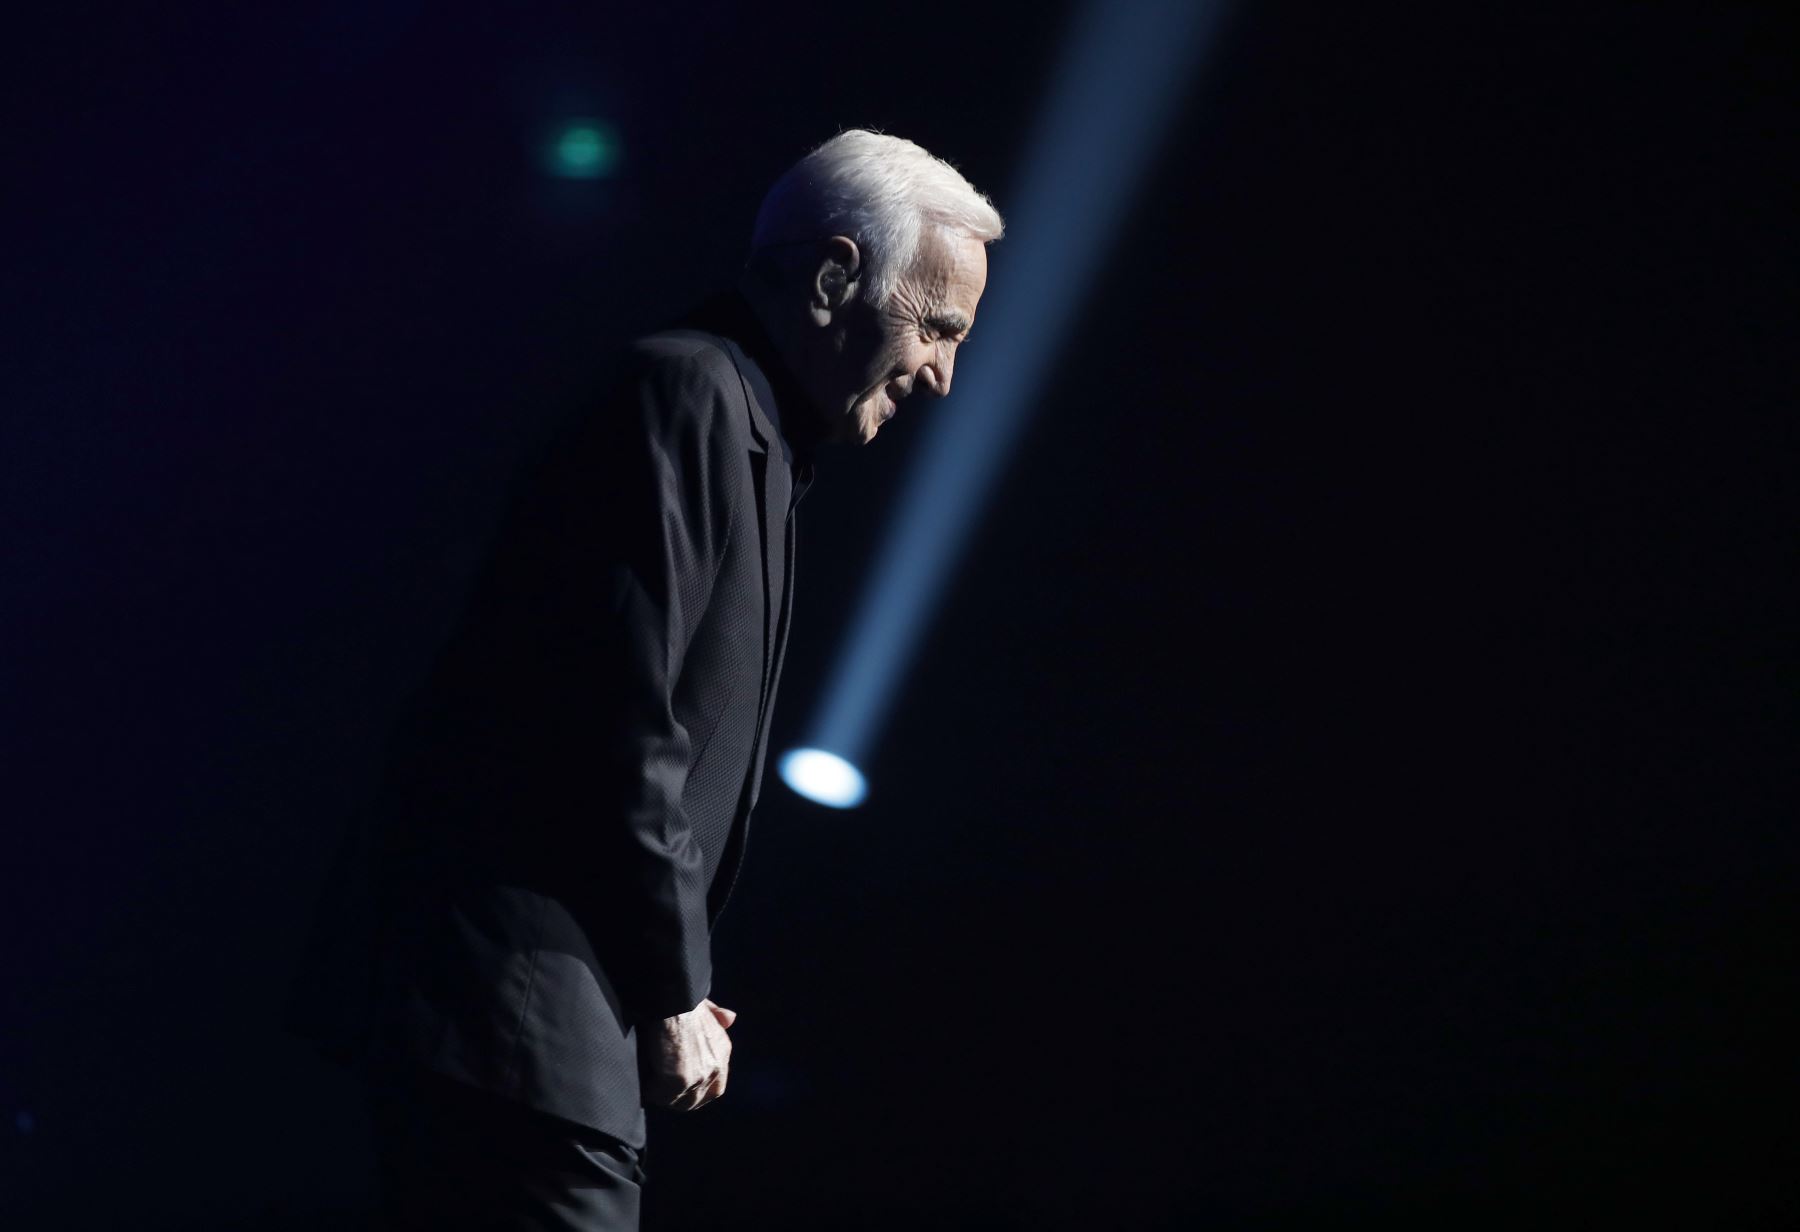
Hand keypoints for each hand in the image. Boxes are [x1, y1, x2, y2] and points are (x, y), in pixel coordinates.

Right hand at [639, 997, 736, 1111]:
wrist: (672, 999)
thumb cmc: (683, 1000)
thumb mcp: (705, 1006)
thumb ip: (716, 1015)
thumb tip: (731, 1018)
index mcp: (722, 1050)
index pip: (715, 1086)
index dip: (697, 1090)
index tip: (682, 1088)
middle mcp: (716, 1067)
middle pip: (698, 1099)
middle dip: (680, 1098)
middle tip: (662, 1093)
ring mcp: (699, 1076)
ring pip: (680, 1102)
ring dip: (665, 1098)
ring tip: (650, 1089)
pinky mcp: (680, 1081)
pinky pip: (662, 1097)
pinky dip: (651, 1092)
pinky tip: (644, 1084)